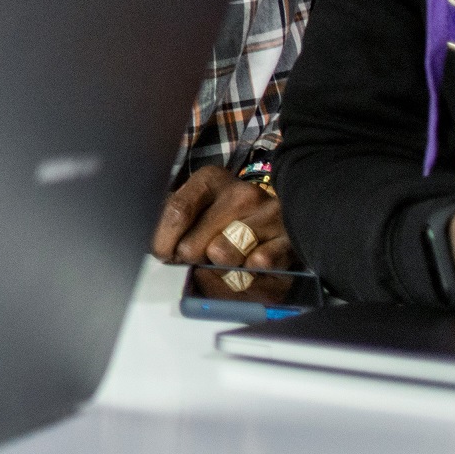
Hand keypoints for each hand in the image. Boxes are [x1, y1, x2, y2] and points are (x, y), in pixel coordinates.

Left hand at [152, 164, 291, 269]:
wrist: (294, 210)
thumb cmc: (229, 215)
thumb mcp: (198, 205)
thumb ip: (175, 220)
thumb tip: (159, 250)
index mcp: (211, 180)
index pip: (176, 211)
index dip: (163, 241)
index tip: (163, 254)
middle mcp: (241, 193)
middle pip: (194, 245)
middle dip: (192, 259)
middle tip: (200, 257)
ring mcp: (268, 215)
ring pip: (222, 256)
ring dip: (220, 267)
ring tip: (228, 258)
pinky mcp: (289, 240)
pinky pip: (255, 267)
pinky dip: (249, 273)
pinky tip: (251, 263)